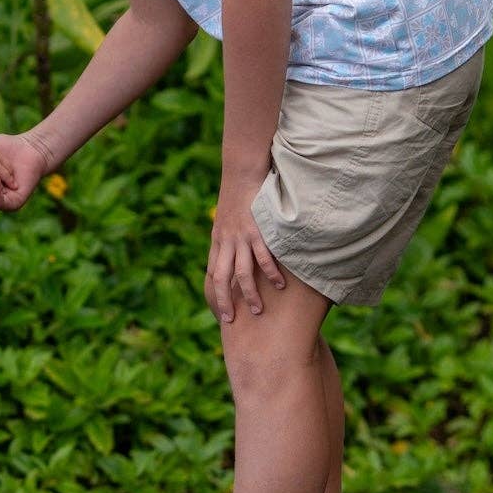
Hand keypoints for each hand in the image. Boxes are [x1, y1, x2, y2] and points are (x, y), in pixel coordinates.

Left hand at [206, 173, 284, 324]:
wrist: (241, 171)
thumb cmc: (239, 192)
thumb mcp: (227, 216)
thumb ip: (229, 234)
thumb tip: (235, 250)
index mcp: (218, 239)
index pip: (213, 272)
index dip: (215, 292)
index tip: (220, 310)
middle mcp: (226, 241)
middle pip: (221, 279)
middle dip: (224, 302)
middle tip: (229, 321)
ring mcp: (240, 237)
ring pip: (241, 274)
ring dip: (249, 295)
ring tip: (257, 311)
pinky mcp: (256, 231)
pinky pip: (262, 257)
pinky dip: (270, 274)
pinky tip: (279, 286)